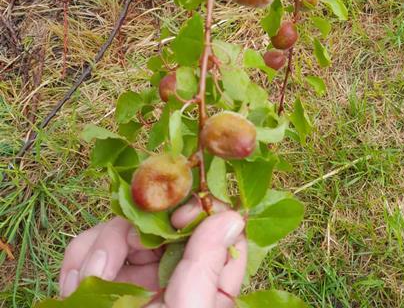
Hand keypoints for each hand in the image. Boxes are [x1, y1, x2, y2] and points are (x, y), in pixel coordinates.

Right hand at [59, 199, 246, 306]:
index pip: (212, 228)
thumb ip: (206, 268)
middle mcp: (173, 275)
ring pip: (120, 229)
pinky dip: (79, 263)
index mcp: (206, 285)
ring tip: (87, 282)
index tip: (180, 217)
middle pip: (159, 221)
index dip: (197, 211)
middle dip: (131, 233)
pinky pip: (90, 250)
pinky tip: (74, 289)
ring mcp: (138, 277)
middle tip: (111, 261)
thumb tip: (233, 216)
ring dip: (97, 250)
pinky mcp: (107, 282)